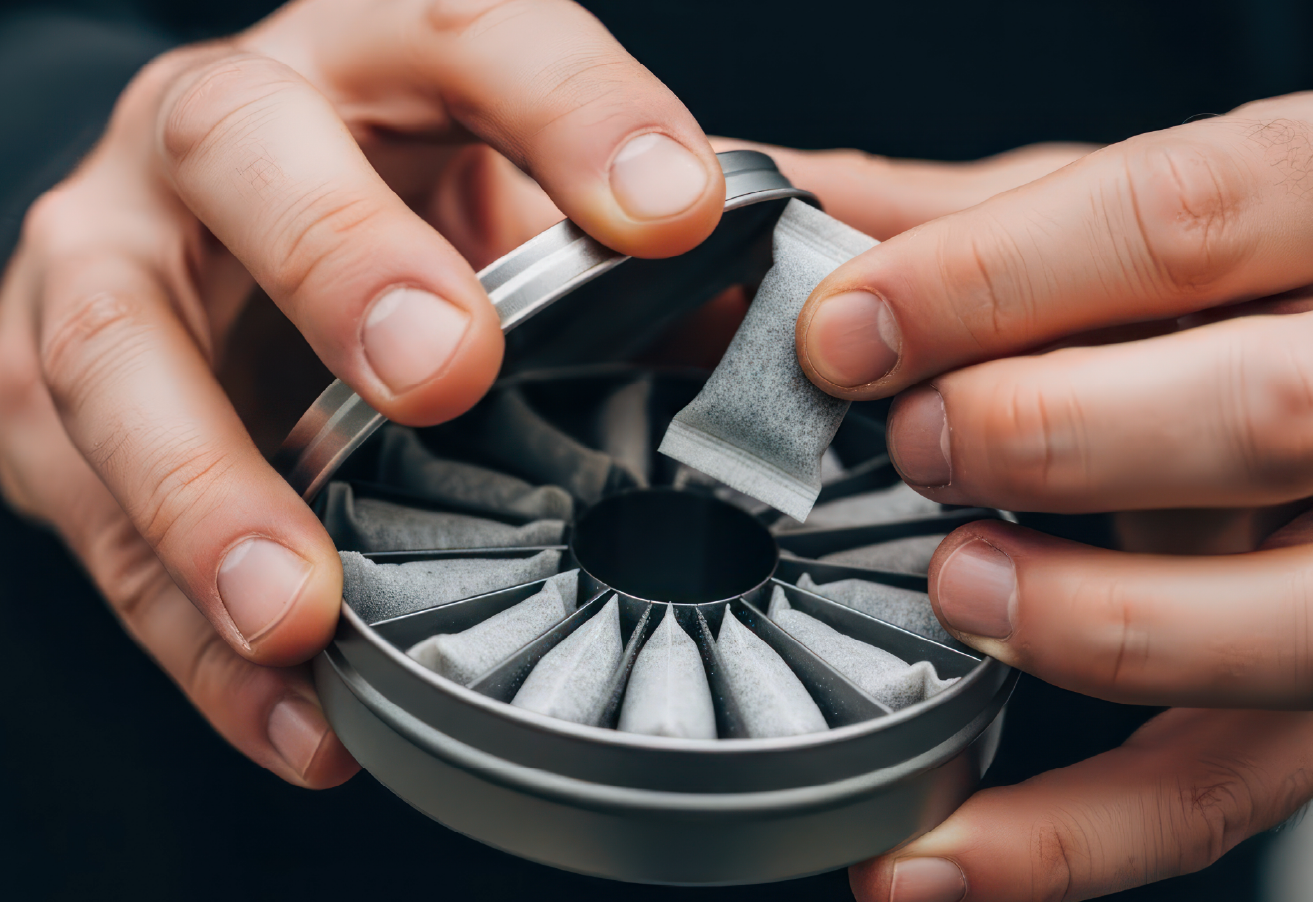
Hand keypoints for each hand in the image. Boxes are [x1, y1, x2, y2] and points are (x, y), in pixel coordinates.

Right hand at [0, 0, 723, 787]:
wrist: (204, 226)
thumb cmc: (391, 202)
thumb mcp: (513, 184)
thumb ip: (636, 243)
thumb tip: (784, 316)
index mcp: (368, 60)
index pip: (474, 37)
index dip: (575, 114)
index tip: (675, 210)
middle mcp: (221, 132)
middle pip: (244, 149)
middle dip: (341, 259)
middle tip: (439, 369)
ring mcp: (115, 261)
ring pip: (115, 354)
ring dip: (209, 490)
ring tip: (302, 610)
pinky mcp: (41, 397)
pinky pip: (98, 526)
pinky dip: (191, 637)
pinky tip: (295, 713)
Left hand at [772, 95, 1312, 897]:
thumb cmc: (1231, 277)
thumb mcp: (1122, 220)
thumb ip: (966, 218)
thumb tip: (771, 201)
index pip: (1181, 222)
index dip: (990, 281)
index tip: (842, 330)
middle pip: (1260, 413)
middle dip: (1051, 434)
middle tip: (918, 444)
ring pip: (1279, 621)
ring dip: (1090, 621)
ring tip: (954, 594)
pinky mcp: (1311, 691)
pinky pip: (1222, 791)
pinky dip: (1070, 838)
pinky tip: (937, 847)